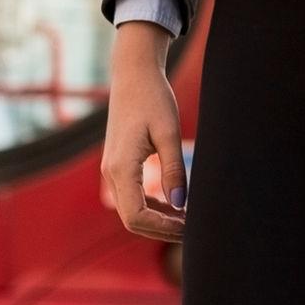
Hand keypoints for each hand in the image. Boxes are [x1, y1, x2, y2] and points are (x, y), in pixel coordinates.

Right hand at [102, 24, 186, 240]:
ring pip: (132, 210)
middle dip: (162, 229)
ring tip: (189, 219)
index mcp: (121, 168)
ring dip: (159, 219)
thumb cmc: (153, 98)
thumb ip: (173, 169)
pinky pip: (132, 196)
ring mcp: (112, 170)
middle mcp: (111, 173)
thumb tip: (181, 203)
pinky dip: (153, 205)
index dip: (163, 229)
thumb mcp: (168, 133)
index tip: (190, 229)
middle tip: (194, 229)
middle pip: (132, 219)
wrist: (133, 74)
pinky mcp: (118, 164)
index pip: (137, 217)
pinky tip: (176, 204)